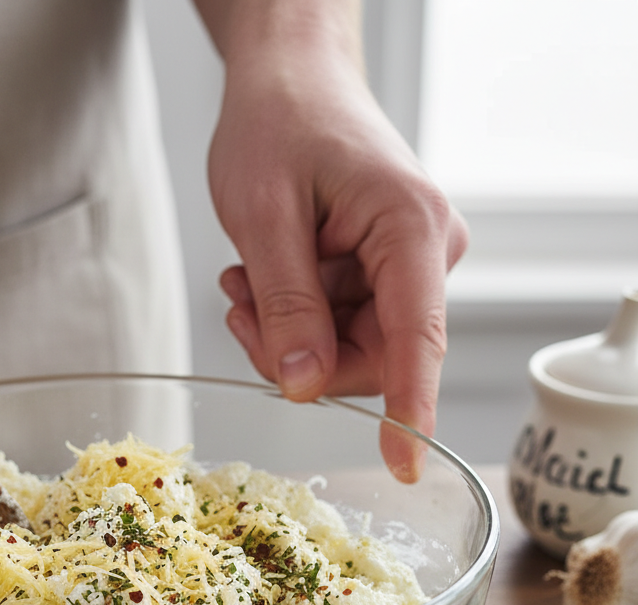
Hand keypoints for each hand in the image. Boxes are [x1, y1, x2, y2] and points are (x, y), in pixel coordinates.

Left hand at [196, 1, 467, 480]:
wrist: (288, 80)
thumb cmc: (279, 123)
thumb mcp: (264, 217)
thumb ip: (287, 306)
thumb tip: (305, 386)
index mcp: (410, 228)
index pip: (417, 339)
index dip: (407, 409)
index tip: (404, 466)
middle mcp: (423, 251)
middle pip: (372, 355)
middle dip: (297, 354)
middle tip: (240, 307)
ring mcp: (404, 264)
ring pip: (346, 349)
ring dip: (284, 333)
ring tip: (243, 280)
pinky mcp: (380, 272)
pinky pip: (336, 327)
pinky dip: (290, 317)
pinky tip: (260, 276)